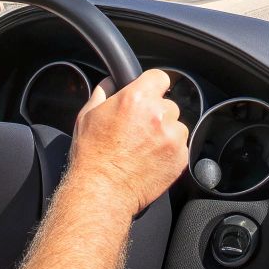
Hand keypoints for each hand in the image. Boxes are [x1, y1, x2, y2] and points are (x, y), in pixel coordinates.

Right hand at [66, 70, 189, 216]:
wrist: (102, 190)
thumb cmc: (92, 155)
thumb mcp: (88, 116)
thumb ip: (103, 92)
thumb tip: (111, 82)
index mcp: (137, 98)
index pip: (160, 77)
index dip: (153, 86)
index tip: (149, 95)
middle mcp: (159, 115)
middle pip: (168, 105)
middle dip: (156, 114)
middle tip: (139, 130)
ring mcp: (172, 137)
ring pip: (176, 126)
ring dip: (165, 133)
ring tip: (144, 147)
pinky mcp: (180, 157)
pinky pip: (180, 147)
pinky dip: (170, 152)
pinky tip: (151, 159)